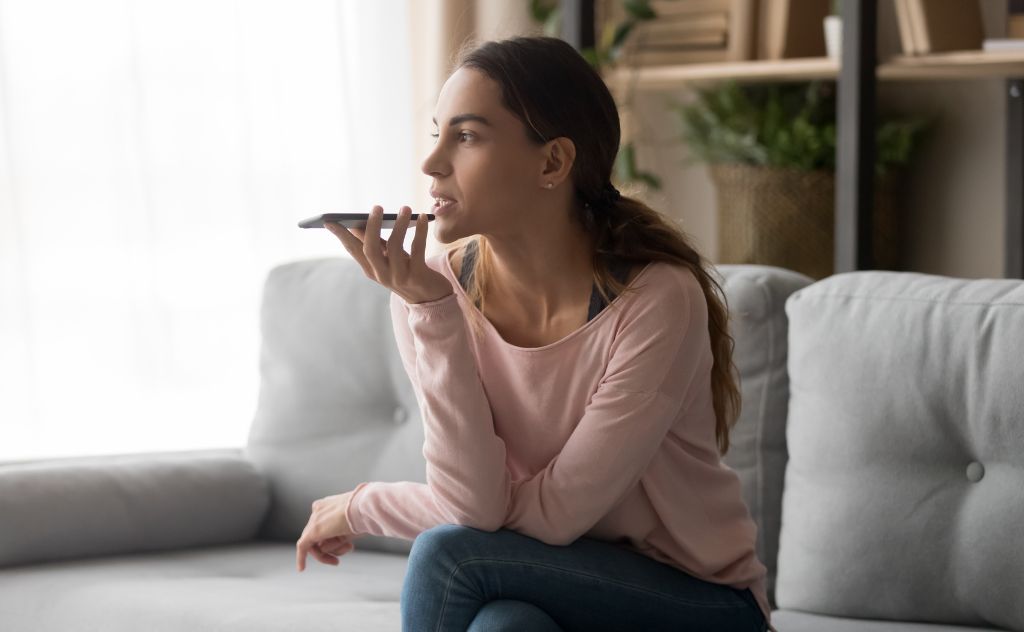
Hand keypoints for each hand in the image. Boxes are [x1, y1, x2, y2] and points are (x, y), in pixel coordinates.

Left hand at [296, 490, 357, 571]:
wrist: (365, 507)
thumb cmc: (363, 515)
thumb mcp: (349, 526)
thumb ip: (337, 535)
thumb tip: (325, 548)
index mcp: (327, 505)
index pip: (325, 528)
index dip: (335, 541)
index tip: (348, 546)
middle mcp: (318, 510)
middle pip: (319, 537)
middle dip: (332, 549)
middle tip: (337, 561)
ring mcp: (315, 519)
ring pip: (315, 544)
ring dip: (329, 553)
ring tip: (346, 548)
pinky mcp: (313, 531)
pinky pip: (303, 547)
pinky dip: (301, 558)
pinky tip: (301, 569)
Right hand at [324, 205, 454, 304]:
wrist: (430, 297)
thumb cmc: (407, 271)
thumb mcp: (388, 258)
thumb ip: (374, 243)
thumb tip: (355, 223)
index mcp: (370, 269)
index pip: (352, 249)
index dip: (341, 235)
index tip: (328, 220)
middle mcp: (381, 274)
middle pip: (370, 249)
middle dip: (372, 226)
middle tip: (377, 207)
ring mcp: (399, 277)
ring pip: (394, 247)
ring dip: (399, 225)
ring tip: (406, 208)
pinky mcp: (417, 276)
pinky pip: (417, 250)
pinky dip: (420, 232)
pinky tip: (421, 218)